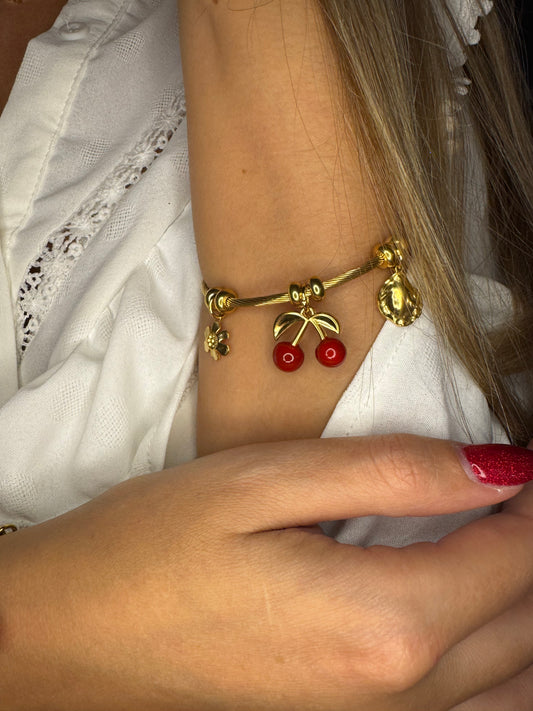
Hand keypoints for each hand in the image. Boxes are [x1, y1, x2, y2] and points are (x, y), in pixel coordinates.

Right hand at [1, 434, 531, 709]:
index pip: (513, 558)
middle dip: (531, 548)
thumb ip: (392, 474)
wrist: (64, 637)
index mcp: (381, 624)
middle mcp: (395, 697)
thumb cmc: (152, 547)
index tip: (525, 458)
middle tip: (513, 490)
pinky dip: (496, 665)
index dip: (530, 498)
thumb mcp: (265, 482)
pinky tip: (471, 622)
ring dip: (521, 611)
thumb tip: (498, 468)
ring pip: (509, 683)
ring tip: (495, 546)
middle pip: (522, 624)